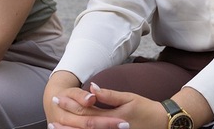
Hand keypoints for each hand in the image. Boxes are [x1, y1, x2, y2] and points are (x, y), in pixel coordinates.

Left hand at [45, 72, 165, 128]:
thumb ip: (109, 95)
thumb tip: (92, 88)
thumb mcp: (129, 98)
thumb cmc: (146, 109)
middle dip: (66, 126)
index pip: (87, 111)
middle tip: (51, 122)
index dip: (71, 106)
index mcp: (114, 117)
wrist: (162, 123)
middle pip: (84, 128)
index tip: (58, 100)